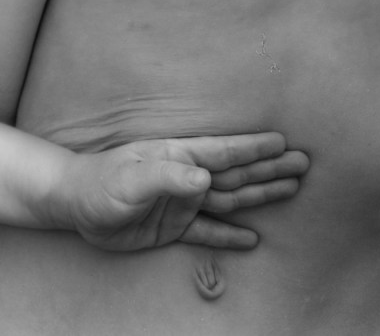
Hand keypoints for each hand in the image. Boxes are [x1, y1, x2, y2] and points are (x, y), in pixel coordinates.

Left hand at [63, 131, 307, 251]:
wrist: (75, 205)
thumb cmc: (100, 183)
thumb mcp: (131, 178)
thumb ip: (167, 178)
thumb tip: (205, 179)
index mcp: (178, 158)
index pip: (224, 153)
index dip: (253, 148)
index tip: (283, 141)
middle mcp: (185, 178)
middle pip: (236, 174)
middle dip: (269, 168)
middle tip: (304, 163)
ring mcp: (181, 204)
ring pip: (230, 199)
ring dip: (260, 195)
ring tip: (291, 188)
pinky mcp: (172, 228)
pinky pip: (208, 232)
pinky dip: (230, 235)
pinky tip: (252, 238)